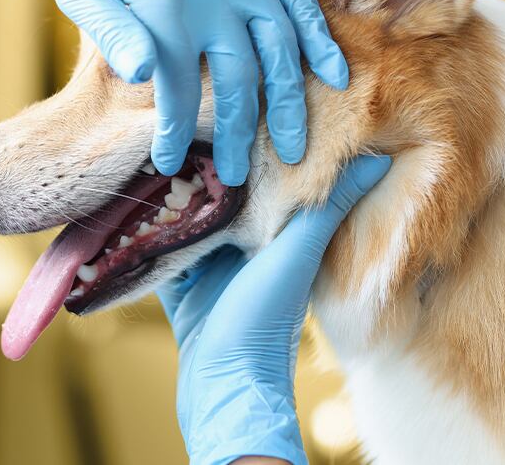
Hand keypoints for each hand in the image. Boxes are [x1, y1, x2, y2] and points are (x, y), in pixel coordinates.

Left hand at [0, 0, 347, 184]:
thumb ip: (112, 34)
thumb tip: (143, 78)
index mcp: (161, 4)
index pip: (175, 89)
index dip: (173, 132)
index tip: (168, 164)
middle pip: (237, 78)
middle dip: (238, 134)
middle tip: (243, 178)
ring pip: (279, 46)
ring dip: (289, 101)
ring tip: (294, 148)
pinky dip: (319, 37)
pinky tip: (333, 76)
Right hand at [157, 155, 391, 464]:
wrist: (222, 390)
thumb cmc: (264, 323)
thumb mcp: (296, 256)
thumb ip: (329, 208)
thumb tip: (378, 157)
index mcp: (276, 238)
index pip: (263, 182)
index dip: (249, 151)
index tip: (232, 114)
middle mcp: (244, 249)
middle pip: (220, 198)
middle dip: (201, 169)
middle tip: (177, 129)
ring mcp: (208, 269)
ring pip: (185, 220)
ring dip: (170, 197)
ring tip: (147, 156)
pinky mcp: (178, 289)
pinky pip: (157, 251)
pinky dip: (143, 233)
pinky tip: (126, 205)